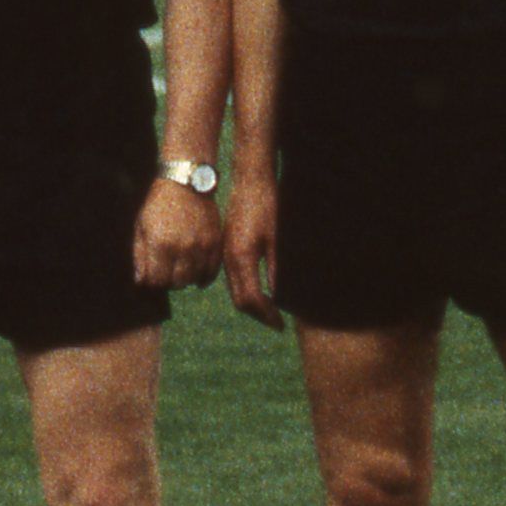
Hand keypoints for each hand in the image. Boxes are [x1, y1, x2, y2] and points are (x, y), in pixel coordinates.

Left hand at [132, 179, 222, 290]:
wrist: (186, 182)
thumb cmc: (158, 204)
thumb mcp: (141, 226)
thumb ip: (139, 255)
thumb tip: (140, 281)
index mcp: (160, 244)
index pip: (157, 281)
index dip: (153, 282)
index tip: (153, 277)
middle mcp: (182, 248)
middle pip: (176, 283)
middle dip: (169, 281)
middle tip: (167, 271)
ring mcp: (201, 246)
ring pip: (194, 279)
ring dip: (186, 278)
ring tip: (180, 268)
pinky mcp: (215, 243)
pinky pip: (211, 272)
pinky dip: (203, 276)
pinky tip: (196, 272)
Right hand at [223, 168, 283, 328]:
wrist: (249, 182)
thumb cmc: (267, 206)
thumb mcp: (277, 239)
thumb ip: (275, 269)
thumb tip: (277, 297)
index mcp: (241, 257)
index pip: (251, 299)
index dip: (266, 314)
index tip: (280, 323)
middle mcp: (228, 259)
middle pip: (239, 300)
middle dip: (258, 314)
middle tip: (277, 322)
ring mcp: (224, 254)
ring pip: (234, 291)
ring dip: (251, 304)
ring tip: (270, 311)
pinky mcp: (226, 248)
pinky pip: (231, 278)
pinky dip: (244, 291)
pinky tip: (258, 291)